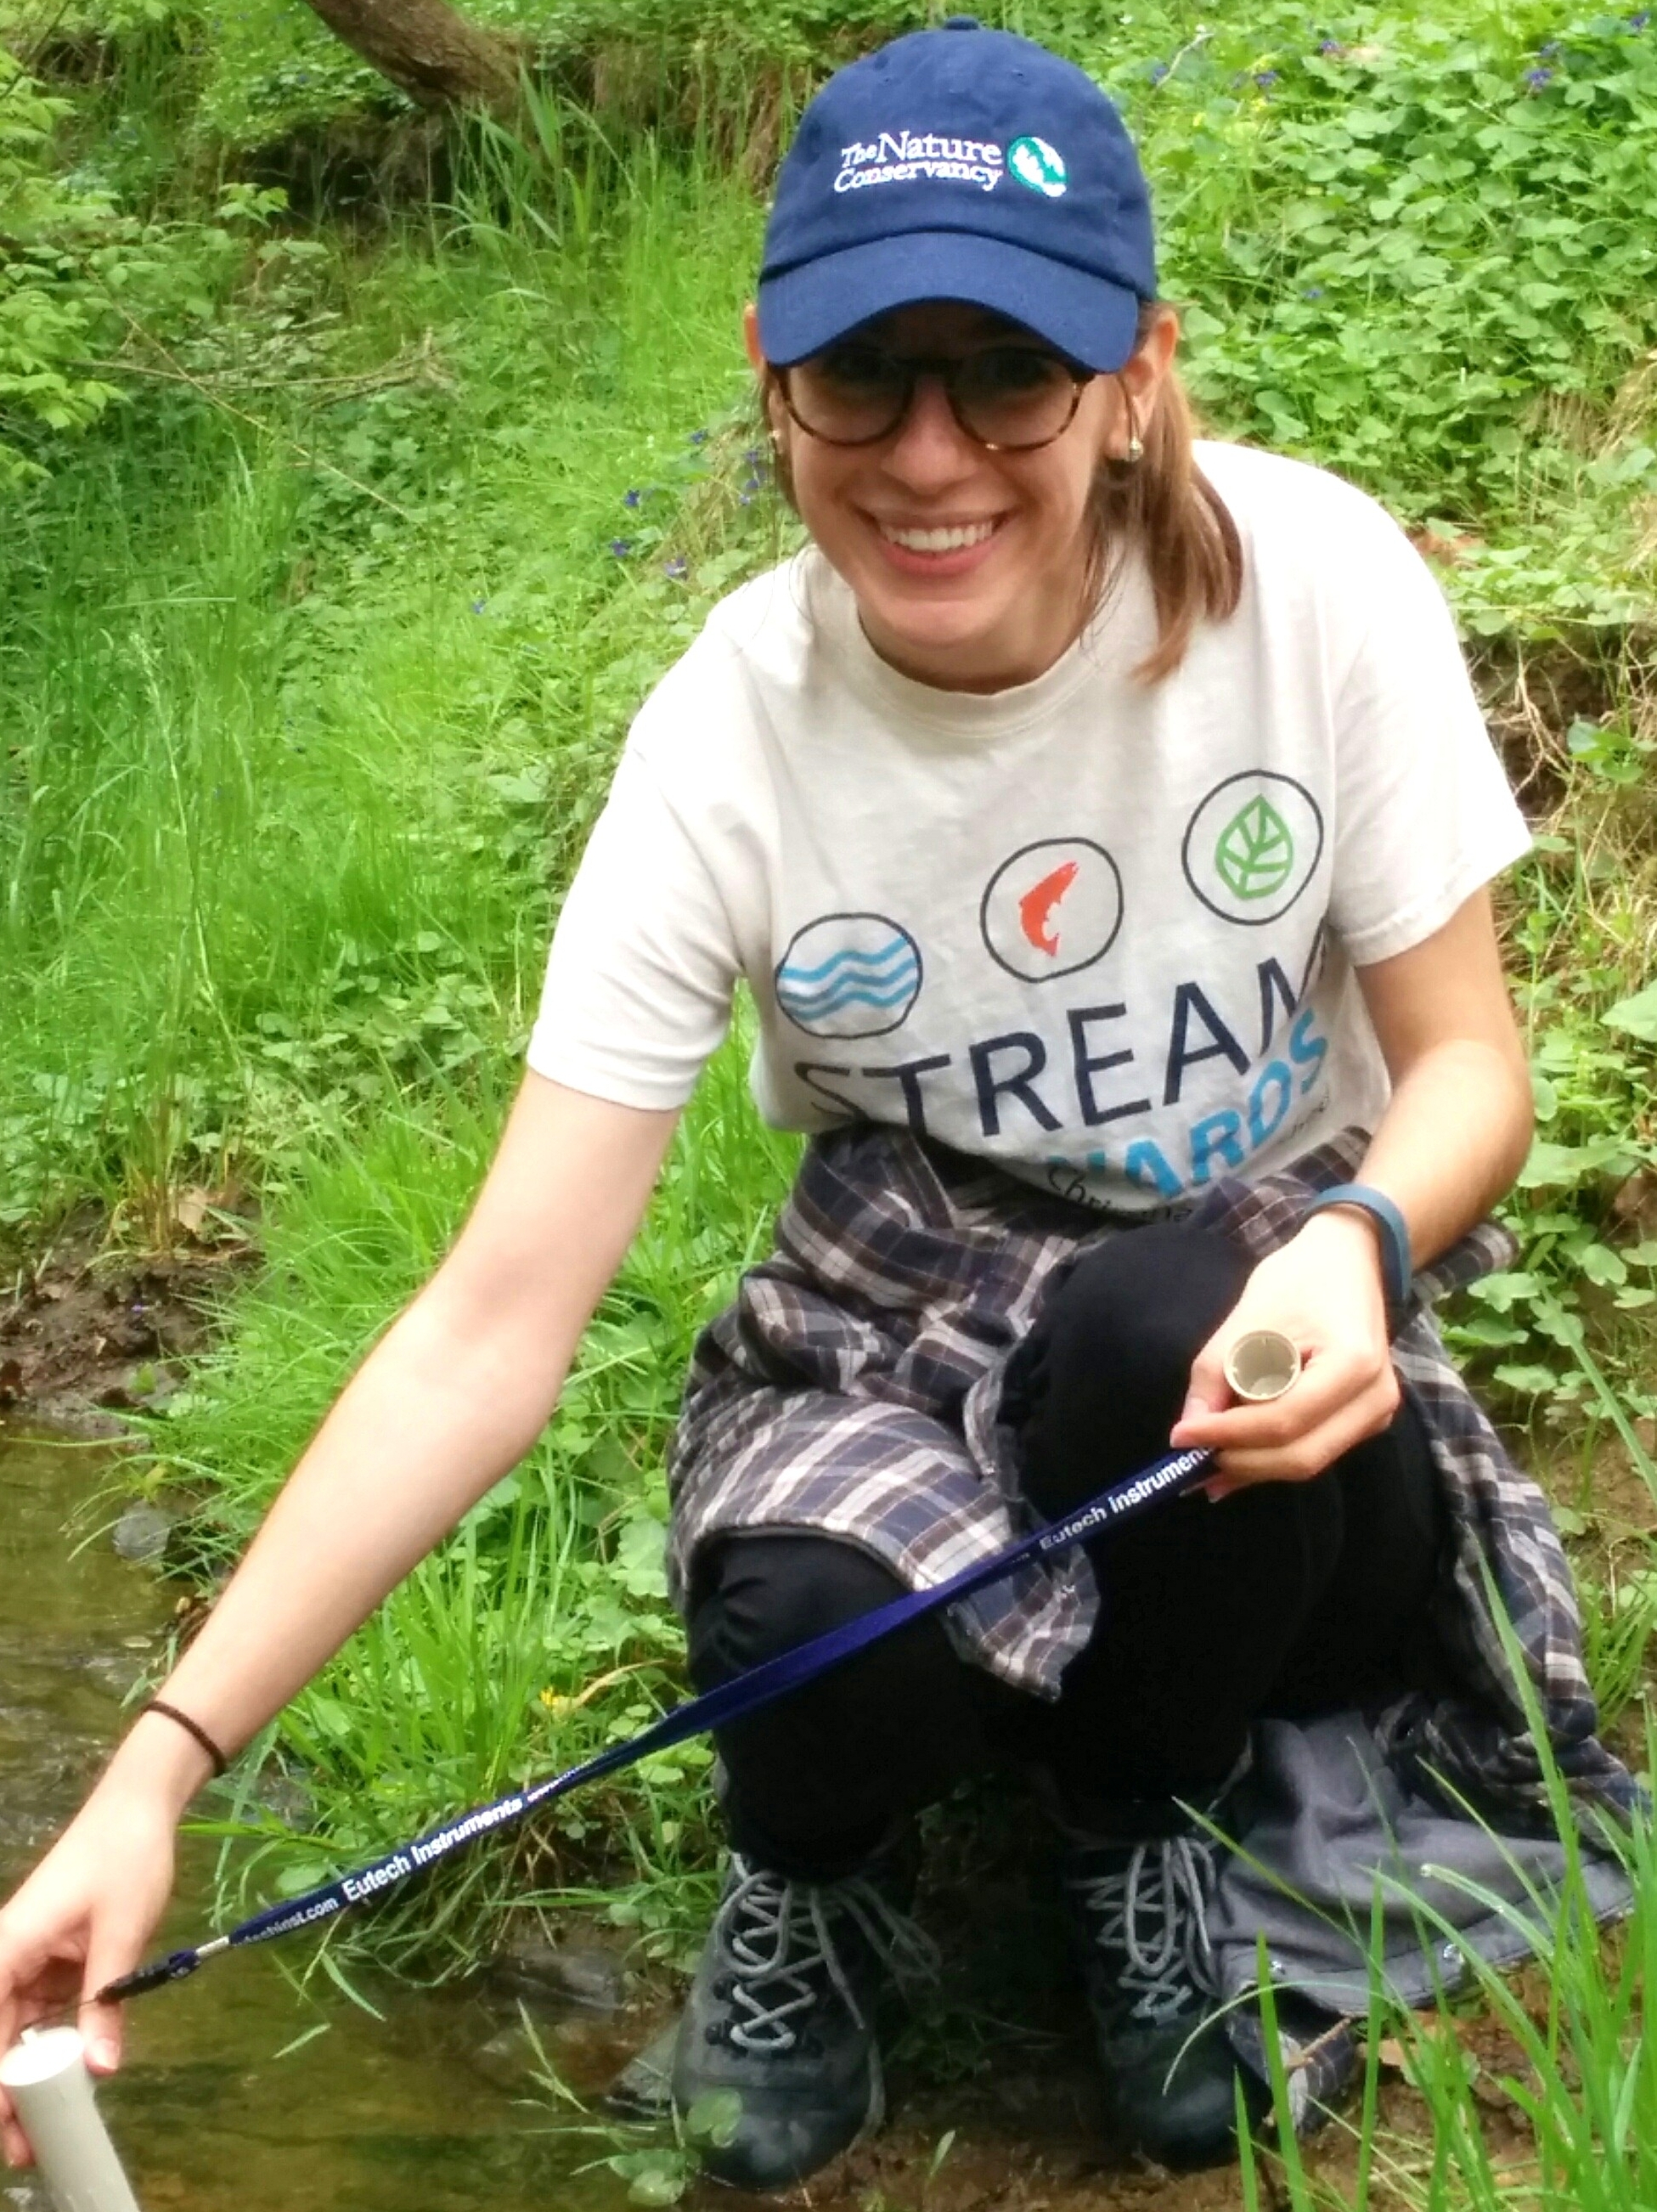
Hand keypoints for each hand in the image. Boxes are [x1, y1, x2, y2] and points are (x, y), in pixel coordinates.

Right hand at [0, 1782, 177, 2167]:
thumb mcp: (122, 1931)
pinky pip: (43, 2017)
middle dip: (6, 2094)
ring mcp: (28, 1962)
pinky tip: (65, 2085)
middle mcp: (7, 1958)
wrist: (141, 1808)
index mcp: (8, 1947)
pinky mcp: (52, 1963)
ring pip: (17, 2034)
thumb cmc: (125, 1858)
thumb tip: (101, 2071)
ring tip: (42, 2133)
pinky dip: (52, 2050)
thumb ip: (108, 2000)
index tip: (5, 2126)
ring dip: (27, 2080)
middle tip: (26, 2149)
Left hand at [1169, 1210, 1399, 1497]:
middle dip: (1241, 1461)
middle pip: (1300, 1455)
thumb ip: (1217, 1374)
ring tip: (1205, 1461)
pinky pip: (1314, 1449)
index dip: (1229, 1434)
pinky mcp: (1363, 1421)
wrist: (1348, 1261)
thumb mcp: (1248, 1317)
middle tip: (1191, 1459)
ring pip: (1307, 1460)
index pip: (1283, 1420)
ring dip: (1253, 1465)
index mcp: (1352, 1364)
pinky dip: (1271, 1455)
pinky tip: (1235, 1455)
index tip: (1180, 1436)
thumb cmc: (1299, 1278)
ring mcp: (1375, 1414)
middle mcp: (1375, 1399)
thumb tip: (1191, 1430)